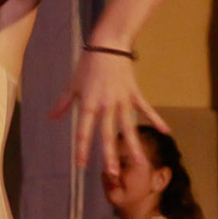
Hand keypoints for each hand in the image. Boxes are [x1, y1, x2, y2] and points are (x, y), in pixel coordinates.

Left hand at [48, 49, 169, 168]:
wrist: (109, 45)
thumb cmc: (88, 64)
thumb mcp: (73, 84)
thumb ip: (64, 104)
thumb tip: (51, 118)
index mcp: (89, 104)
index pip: (84, 131)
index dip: (82, 149)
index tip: (81, 166)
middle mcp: (106, 106)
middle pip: (107, 134)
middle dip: (110, 155)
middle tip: (113, 173)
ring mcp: (123, 100)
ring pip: (128, 127)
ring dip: (134, 146)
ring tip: (141, 163)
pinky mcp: (135, 93)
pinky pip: (146, 109)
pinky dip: (156, 119)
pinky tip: (166, 131)